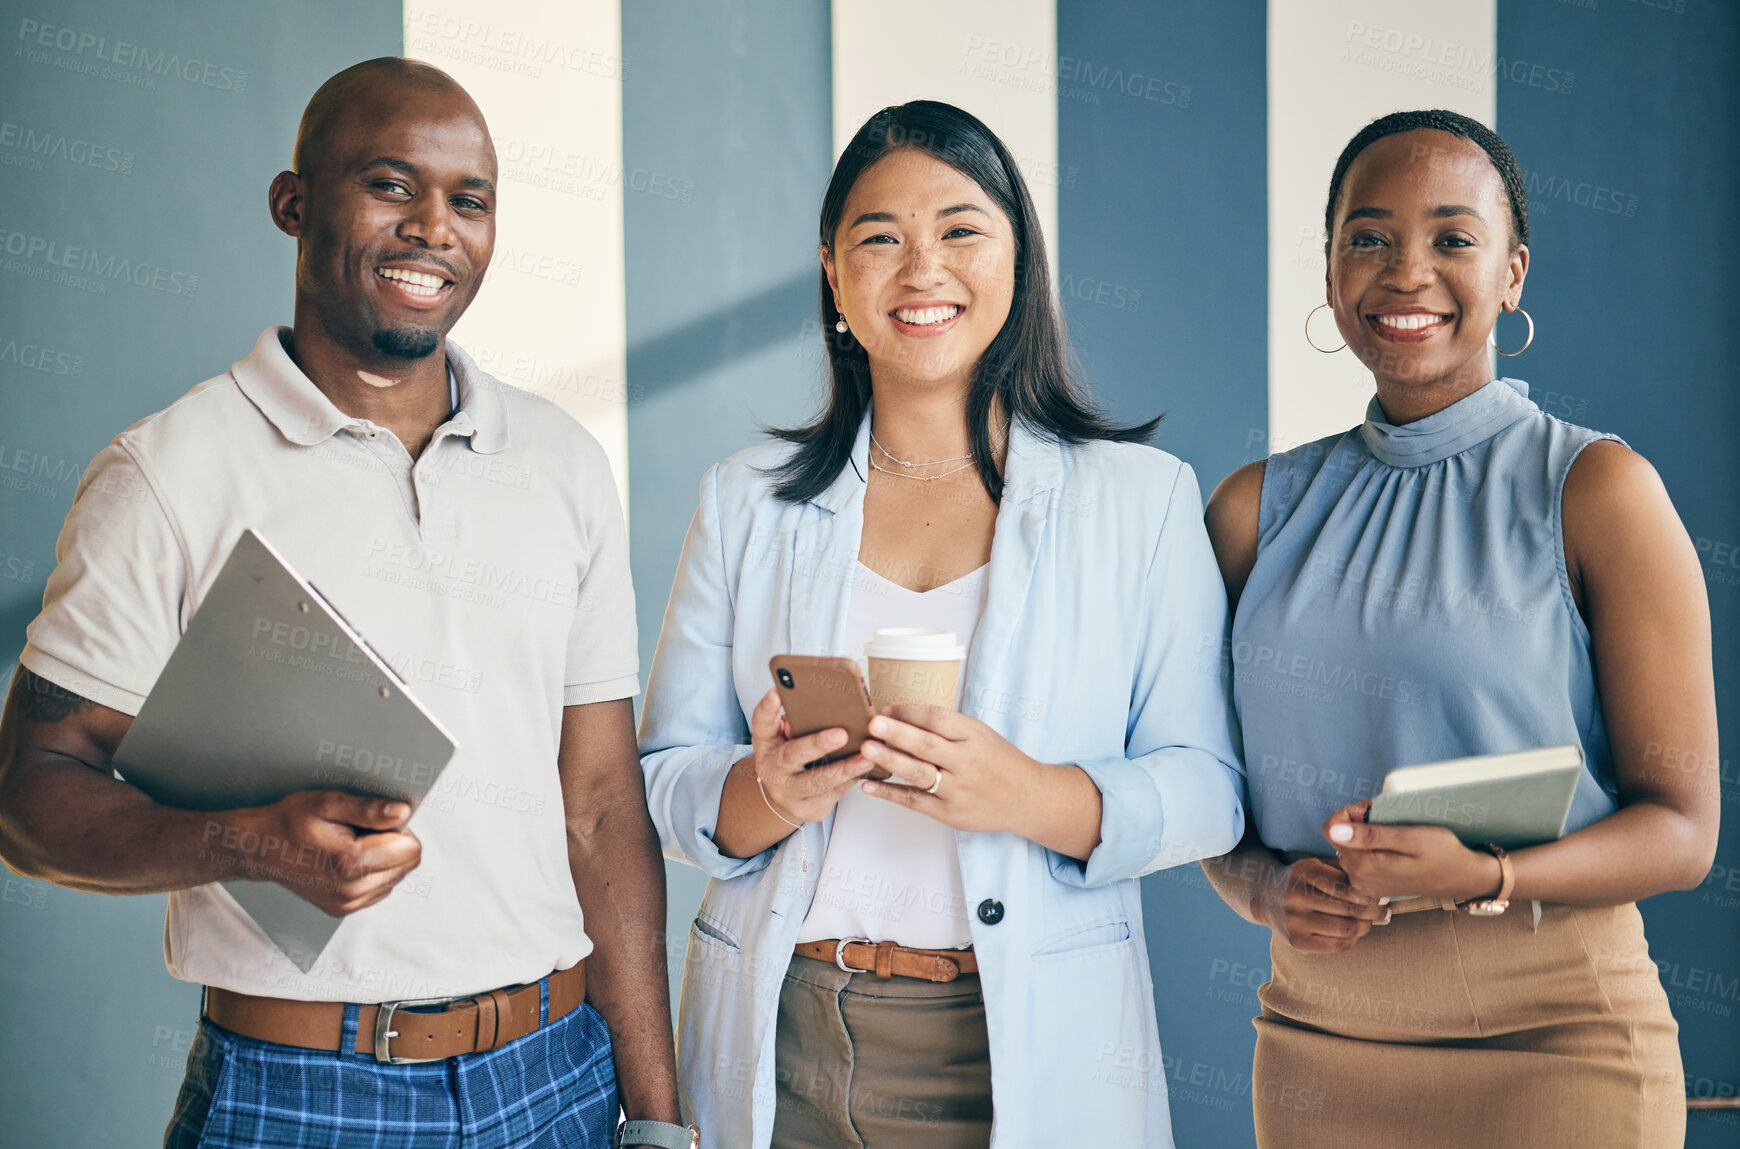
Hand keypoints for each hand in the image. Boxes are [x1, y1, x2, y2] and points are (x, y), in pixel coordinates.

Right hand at [218, 791, 421, 915]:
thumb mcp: (327, 804)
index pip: (411, 850)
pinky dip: (372, 871)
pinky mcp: (344, 909)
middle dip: (392, 844)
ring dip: (383, 859)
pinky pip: (379, 888)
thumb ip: (369, 809)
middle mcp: (352, 891)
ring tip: (350, 844)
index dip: (399, 829)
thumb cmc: (289, 822)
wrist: (260, 849)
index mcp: (351, 864)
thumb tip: (403, 812)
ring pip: (395, 877)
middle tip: (360, 831)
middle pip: (406, 865)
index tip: (375, 822)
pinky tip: (347, 859)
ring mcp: (348, 904)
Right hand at [748, 689, 873, 825]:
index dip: (768, 707)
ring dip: (846, 768)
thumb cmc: (788, 757)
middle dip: (818, 745)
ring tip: (867, 757)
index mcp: (765, 743)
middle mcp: (771, 769)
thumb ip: (795, 724)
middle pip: (793, 756)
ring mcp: (788, 793)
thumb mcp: (783, 738)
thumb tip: (817, 710)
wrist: (783, 796)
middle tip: (841, 734)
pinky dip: (851, 780)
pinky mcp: (808, 809)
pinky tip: (866, 769)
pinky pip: (833, 794)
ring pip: (818, 782)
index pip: (762, 722)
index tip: (777, 692)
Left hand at [857, 704, 1043, 833]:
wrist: (1028, 798)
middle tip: (872, 724)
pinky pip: (916, 801)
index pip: (939, 720)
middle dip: (898, 734)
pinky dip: (891, 793)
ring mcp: (958, 790)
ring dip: (890, 761)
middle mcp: (967, 762)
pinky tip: (869, 786)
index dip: (911, 713)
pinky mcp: (950, 813)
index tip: (886, 709)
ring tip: (866, 750)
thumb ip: (949, 727)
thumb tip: (903, 714)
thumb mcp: (981, 734)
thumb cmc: (999, 761)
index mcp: (975, 736)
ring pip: (919, 773)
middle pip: (927, 745)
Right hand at [1252, 856, 1386, 953]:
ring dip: (1365, 927)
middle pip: (1350, 909)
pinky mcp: (1297, 941)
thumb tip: (1379, 884)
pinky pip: (1336, 946)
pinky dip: (1352, 940)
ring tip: (1370, 922)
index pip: (1348, 886)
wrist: (1265, 898)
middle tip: (1384, 911)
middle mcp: (1296, 896)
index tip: (1381, 895)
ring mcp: (1295, 921)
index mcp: (1304, 872)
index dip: (1370, 893)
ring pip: (1347, 929)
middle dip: (1373, 911)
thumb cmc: (1301, 880)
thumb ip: (1344, 869)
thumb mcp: (1317, 865)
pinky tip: (1355, 933)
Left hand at [1322, 803, 1504, 901]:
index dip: (1349, 814)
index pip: (1332, 830)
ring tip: (1395, 830)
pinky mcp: (1374, 884)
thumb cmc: (1442, 854)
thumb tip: (1334, 831)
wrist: (1463, 878)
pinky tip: (1394, 844)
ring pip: (1351, 847)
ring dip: (1367, 833)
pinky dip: (1373, 846)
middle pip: (1341, 838)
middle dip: (1359, 822)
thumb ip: (1371, 835)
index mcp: (1364, 866)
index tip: (1371, 811)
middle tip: (1388, 818)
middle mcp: (1359, 878)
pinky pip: (1362, 858)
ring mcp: (1366, 883)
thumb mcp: (1410, 838)